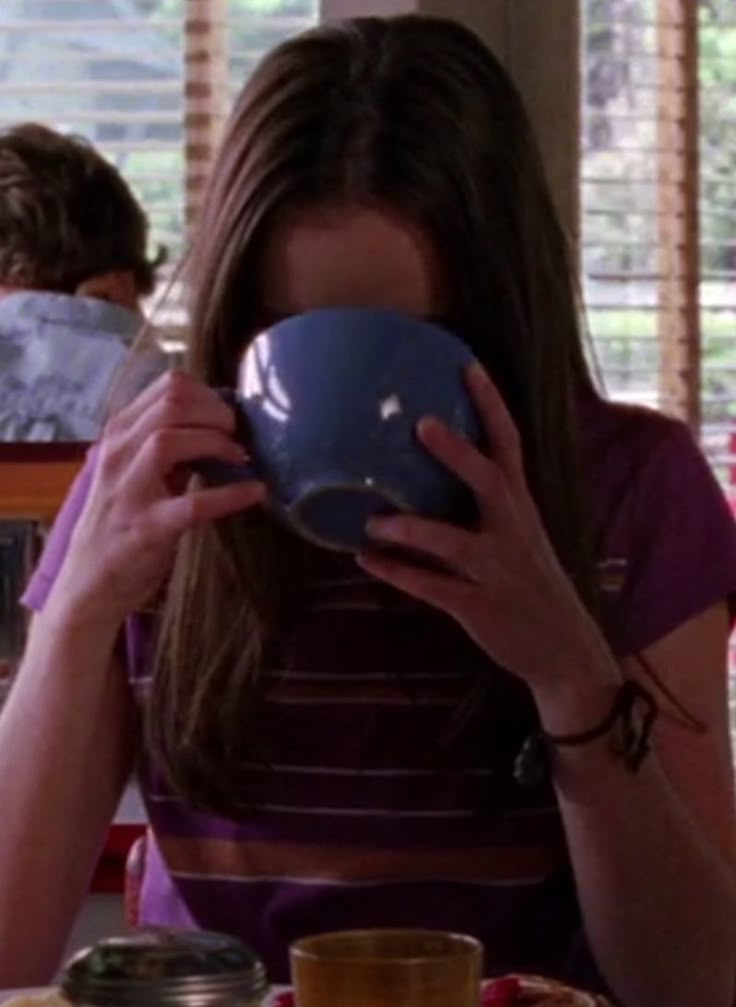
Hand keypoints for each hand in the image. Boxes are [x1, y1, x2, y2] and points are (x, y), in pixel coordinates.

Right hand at [50, 370, 265, 627]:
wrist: (87, 586)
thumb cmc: (119, 524)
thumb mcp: (133, 472)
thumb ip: (165, 444)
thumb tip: (218, 424)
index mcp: (119, 435)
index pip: (167, 387)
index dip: (209, 394)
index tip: (229, 415)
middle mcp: (117, 454)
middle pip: (170, 405)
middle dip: (217, 414)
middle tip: (238, 435)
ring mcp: (128, 491)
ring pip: (168, 441)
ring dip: (215, 443)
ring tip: (241, 458)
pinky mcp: (146, 528)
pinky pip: (193, 504)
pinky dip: (230, 495)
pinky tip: (254, 492)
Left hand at [358, 363, 609, 693]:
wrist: (565, 651)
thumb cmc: (531, 585)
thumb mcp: (519, 539)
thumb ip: (483, 509)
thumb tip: (425, 476)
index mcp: (521, 509)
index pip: (509, 446)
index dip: (491, 406)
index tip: (468, 365)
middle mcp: (513, 532)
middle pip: (490, 483)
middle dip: (457, 453)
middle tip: (420, 424)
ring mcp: (498, 571)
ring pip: (453, 543)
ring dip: (410, 528)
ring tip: (370, 518)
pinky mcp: (480, 608)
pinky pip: (433, 588)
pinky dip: (398, 573)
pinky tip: (366, 559)